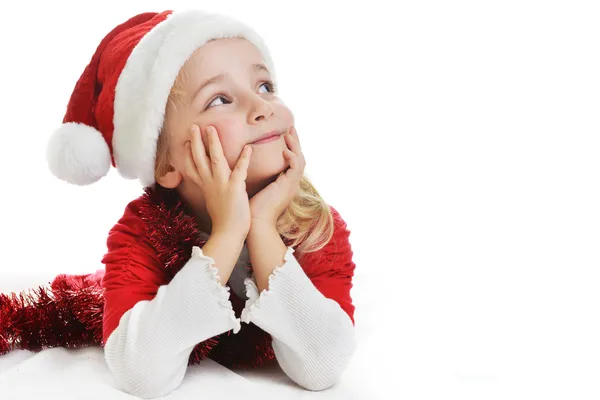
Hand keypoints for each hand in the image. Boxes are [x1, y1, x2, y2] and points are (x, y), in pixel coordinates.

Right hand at [184, 124, 251, 239]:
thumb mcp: (213, 203)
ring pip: (215, 159)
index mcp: (205, 188)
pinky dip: (244, 158)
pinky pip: (239, 169)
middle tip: (194, 126)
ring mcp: (221, 185)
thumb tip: (212, 188)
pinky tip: (248, 147)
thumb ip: (212, 192)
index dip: (188, 155)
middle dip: (196, 141)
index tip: (187, 143)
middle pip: (199, 159)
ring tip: (212, 128)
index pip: (192, 168)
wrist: (228, 233)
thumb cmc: (224, 221)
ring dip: (213, 143)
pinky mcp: (234, 188)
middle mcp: (210, 184)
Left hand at [249, 126, 304, 226]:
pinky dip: (292, 158)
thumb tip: (243, 163)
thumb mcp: (253, 186)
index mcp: (283, 182)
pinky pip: (296, 168)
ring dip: (295, 146)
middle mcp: (290, 183)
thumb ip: (255, 174)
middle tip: (291, 127)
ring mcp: (291, 185)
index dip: (289, 146)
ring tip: (289, 134)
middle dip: (296, 142)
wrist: (254, 222)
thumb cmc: (250, 207)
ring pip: (301, 161)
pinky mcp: (288, 187)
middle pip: (299, 157)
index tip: (284, 133)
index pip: (291, 160)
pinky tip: (285, 151)